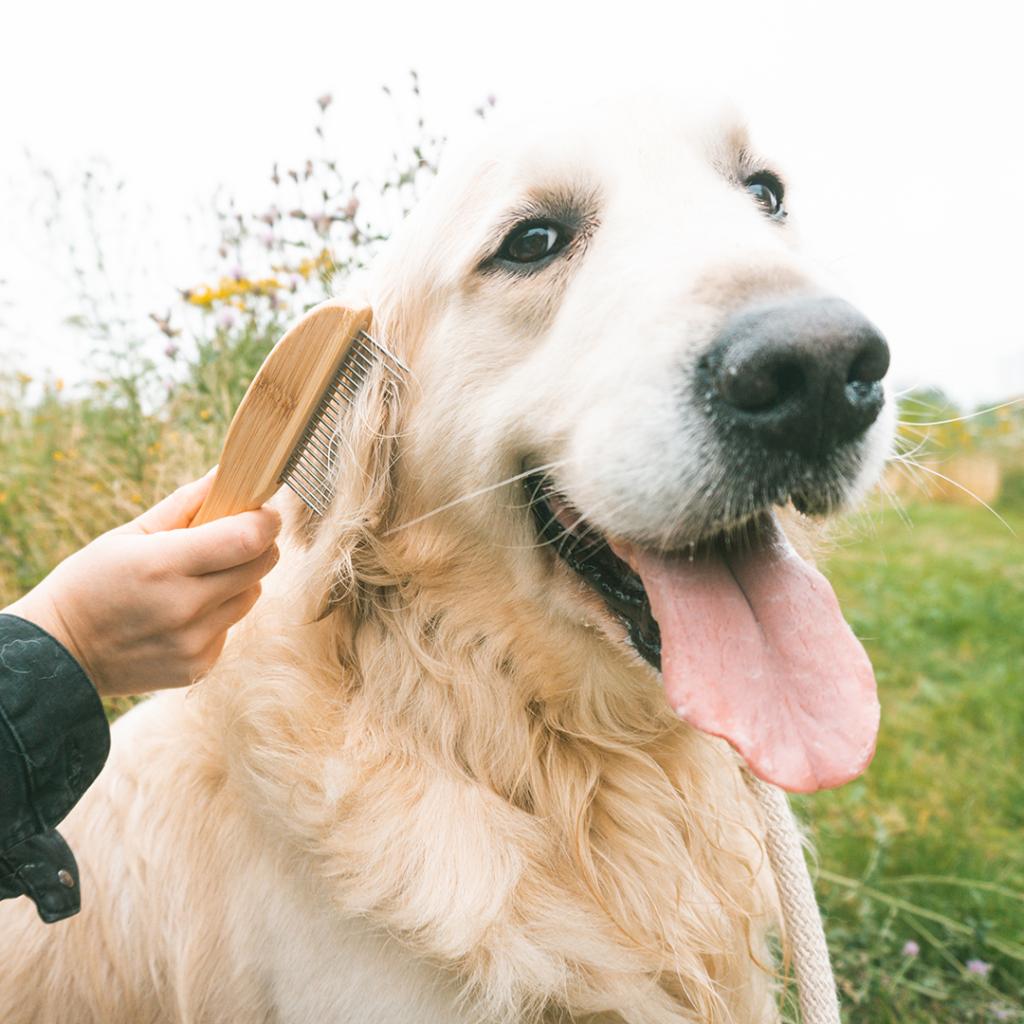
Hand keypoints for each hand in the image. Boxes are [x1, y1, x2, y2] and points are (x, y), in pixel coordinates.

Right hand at [3, 472, 280, 696]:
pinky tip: (184, 612)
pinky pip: (231, 626)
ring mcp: (194, 642)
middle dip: (259, 544)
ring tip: (201, 576)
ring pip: (251, 595)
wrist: (59, 655)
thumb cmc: (91, 582)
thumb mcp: (129, 533)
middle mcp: (185, 606)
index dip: (265, 520)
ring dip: (240, 579)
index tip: (261, 511)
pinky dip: (219, 613)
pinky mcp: (199, 667)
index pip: (248, 538)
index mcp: (165, 564)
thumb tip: (229, 471)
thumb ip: (186, 502)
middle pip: (261, 565)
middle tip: (236, 537)